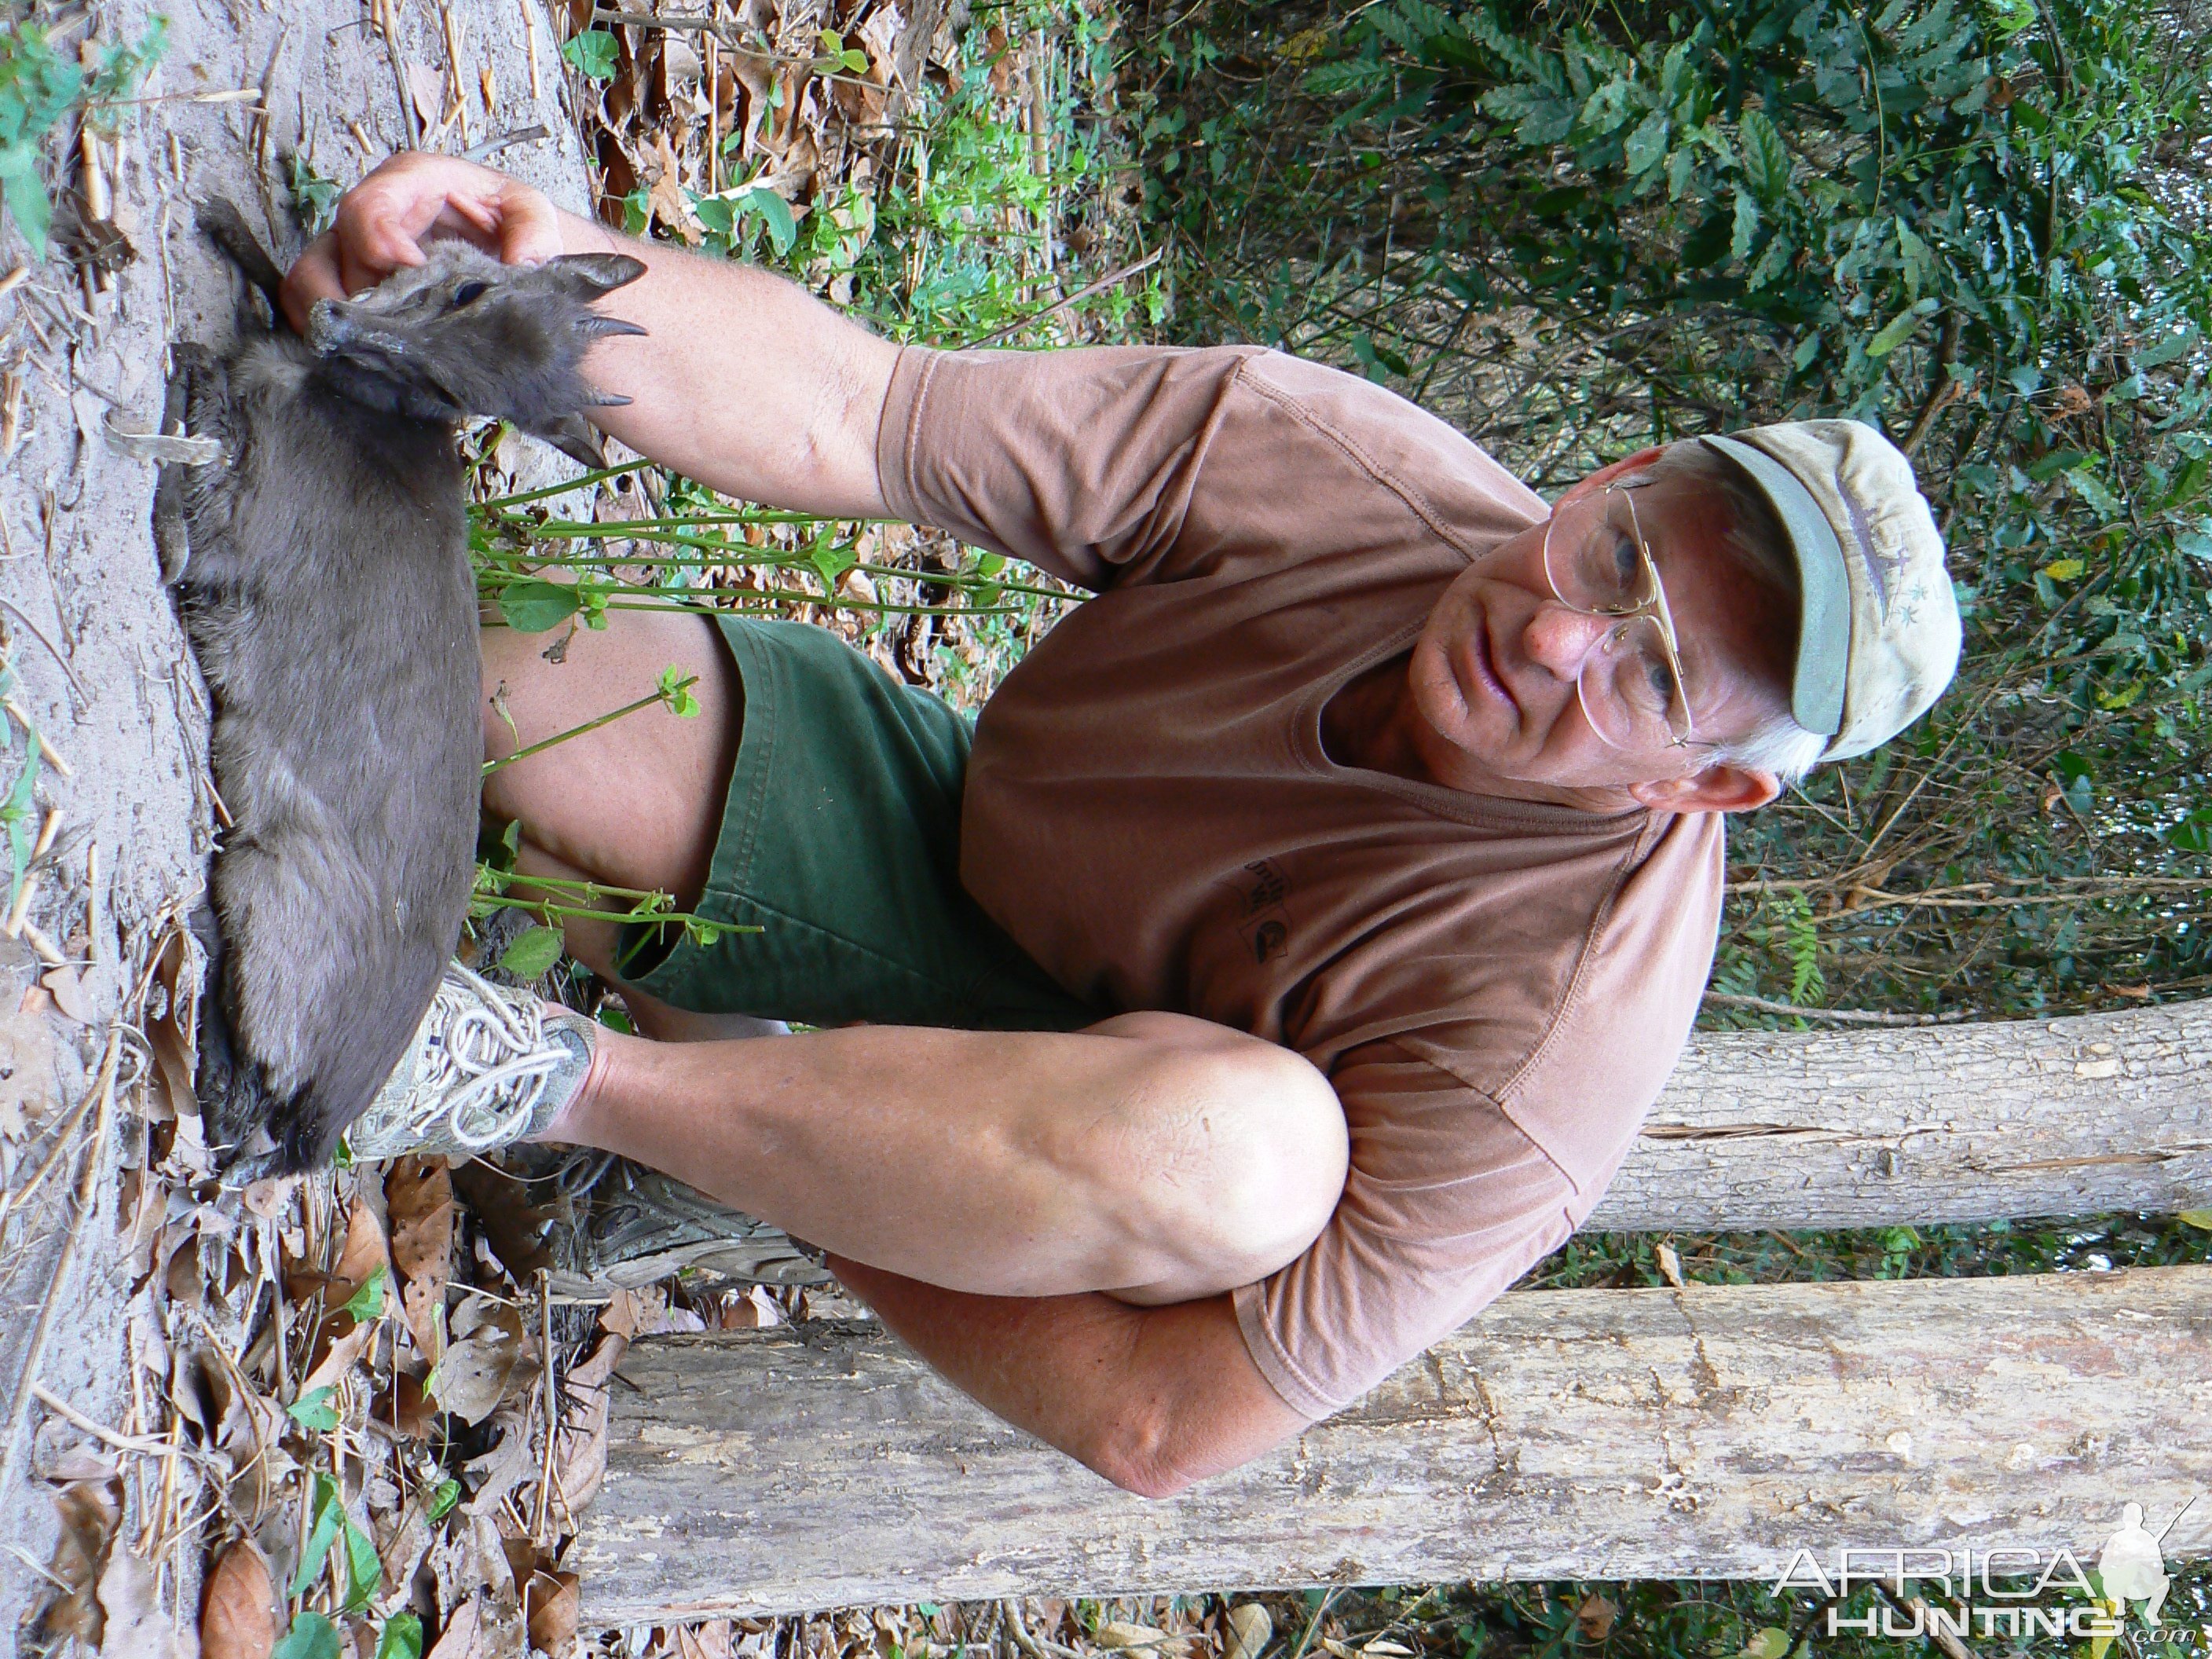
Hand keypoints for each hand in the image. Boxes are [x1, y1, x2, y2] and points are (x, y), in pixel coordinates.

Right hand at [279, 152, 571, 331]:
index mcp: (409, 181)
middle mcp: (369, 210)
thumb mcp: (532, 215)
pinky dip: (327, 332)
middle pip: (335, 255)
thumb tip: (522, 268)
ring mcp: (349, 246)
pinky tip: (360, 356)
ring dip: (338, 321)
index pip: (367, 213)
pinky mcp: (344, 281)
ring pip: (307, 281)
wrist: (507, 242)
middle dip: (367, 301)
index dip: (383, 255)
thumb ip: (534, 234)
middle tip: (405, 332)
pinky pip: (305, 303)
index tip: (416, 287)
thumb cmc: (511, 223)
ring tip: (378, 350)